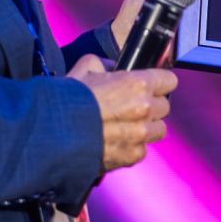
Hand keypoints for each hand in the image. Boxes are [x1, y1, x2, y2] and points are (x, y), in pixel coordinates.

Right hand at [67, 56, 177, 170]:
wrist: (51, 134)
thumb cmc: (67, 99)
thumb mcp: (86, 67)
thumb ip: (105, 65)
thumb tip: (112, 68)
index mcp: (138, 83)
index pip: (169, 80)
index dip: (159, 82)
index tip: (151, 86)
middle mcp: (145, 109)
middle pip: (164, 106)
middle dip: (151, 106)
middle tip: (131, 108)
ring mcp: (140, 134)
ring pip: (158, 130)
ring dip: (146, 128)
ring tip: (126, 127)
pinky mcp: (132, 155)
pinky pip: (142, 149)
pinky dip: (132, 147)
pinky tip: (114, 142)